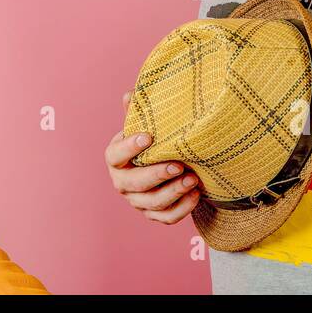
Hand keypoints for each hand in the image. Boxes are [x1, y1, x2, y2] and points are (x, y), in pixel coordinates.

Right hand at [105, 89, 202, 223]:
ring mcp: (138, 201)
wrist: (165, 165)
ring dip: (173, 193)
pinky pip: (167, 218)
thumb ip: (137, 111)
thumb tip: (130, 94)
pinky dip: (183, 208)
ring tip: (193, 179)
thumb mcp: (144, 125)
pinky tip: (196, 194)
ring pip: (152, 203)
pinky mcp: (154, 215)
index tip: (148, 136)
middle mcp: (123, 183)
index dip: (129, 147)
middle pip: (133, 184)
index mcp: (116, 159)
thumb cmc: (152, 142)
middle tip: (177, 166)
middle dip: (156, 175)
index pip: (114, 155)